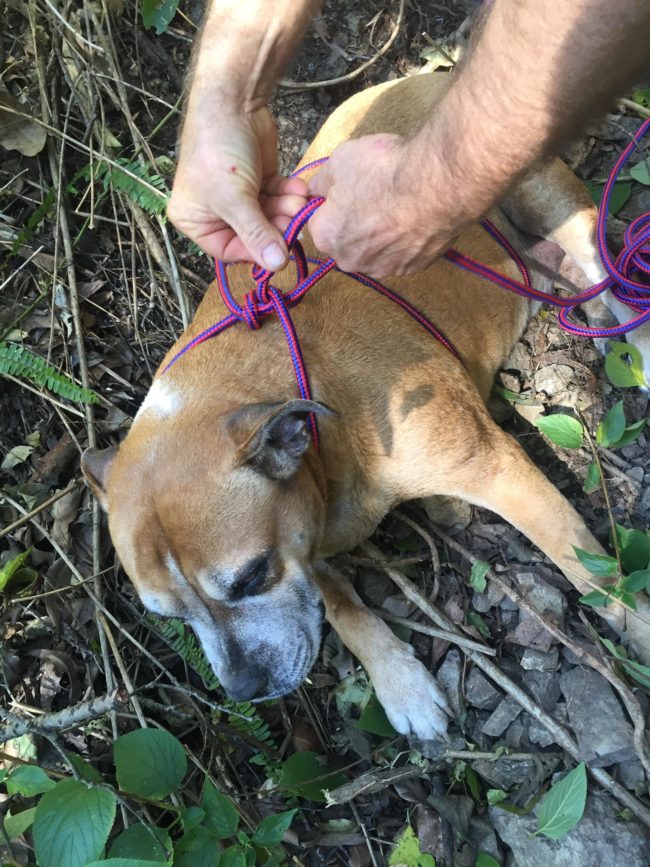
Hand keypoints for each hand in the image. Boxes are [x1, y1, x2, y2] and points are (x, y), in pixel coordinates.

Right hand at [168, 107, 307, 269]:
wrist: (233, 101)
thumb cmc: (219, 151)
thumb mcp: (234, 198)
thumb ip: (256, 234)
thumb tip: (276, 265)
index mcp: (195, 220)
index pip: (229, 251)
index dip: (255, 252)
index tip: (280, 249)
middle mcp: (215, 212)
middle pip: (253, 236)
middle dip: (276, 227)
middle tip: (295, 220)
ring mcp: (239, 197)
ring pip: (269, 218)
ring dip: (286, 211)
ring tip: (298, 201)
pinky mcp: (258, 182)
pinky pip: (277, 199)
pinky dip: (288, 196)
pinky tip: (298, 189)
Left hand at [308, 133, 463, 277]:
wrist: (435, 184)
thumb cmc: (383, 171)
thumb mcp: (339, 160)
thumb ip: (322, 181)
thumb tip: (317, 188)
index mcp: (326, 237)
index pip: (318, 220)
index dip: (332, 202)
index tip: (347, 186)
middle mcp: (350, 261)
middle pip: (346, 240)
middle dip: (354, 222)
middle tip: (374, 194)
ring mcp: (383, 268)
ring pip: (374, 250)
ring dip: (380, 233)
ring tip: (397, 205)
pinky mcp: (412, 268)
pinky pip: (401, 254)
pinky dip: (405, 239)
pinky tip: (414, 217)